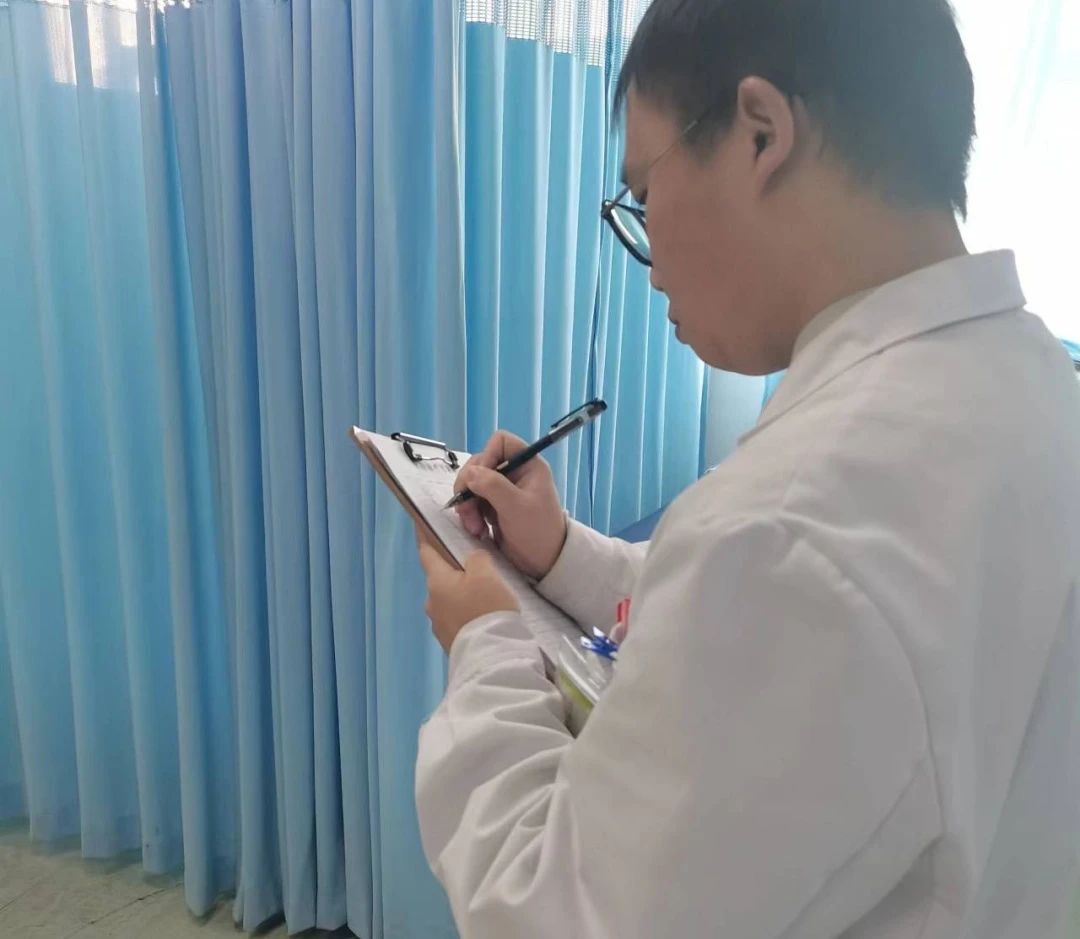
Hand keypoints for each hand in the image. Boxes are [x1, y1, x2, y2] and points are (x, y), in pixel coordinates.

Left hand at [418, 540, 518, 652]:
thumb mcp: (486, 573)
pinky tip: (484, 615)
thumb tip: (470, 559)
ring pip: (450, 599)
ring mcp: (439, 625)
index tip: (420, 523)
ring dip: (463, 594)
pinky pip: (458, 618)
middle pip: (441, 578)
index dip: (424, 535)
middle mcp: (432, 602)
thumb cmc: (486, 608)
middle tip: (478, 565)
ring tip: (487, 595)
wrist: (492, 657)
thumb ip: (476, 557)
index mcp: (436, 582)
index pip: (426, 552)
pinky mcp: (451, 641)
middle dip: (455, 570)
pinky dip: (468, 612)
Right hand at [453, 430, 567, 579]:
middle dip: (470, 485)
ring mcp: (502, 489)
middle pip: (480, 463)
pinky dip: (470, 514)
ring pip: (472, 483)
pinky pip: (472, 500)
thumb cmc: (538, 532)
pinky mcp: (493, 506)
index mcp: (528, 465)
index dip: (487, 455)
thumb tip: (469, 472)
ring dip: (467, 503)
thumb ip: (493, 486)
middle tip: (466, 508)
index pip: (500, 442)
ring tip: (473, 526)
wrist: (543, 563)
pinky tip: (476, 529)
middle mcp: (514, 472)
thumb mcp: (517, 507)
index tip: (481, 478)